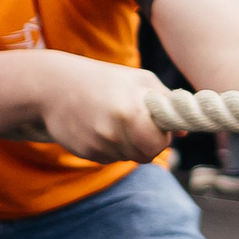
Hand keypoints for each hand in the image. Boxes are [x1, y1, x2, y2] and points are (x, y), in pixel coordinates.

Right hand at [34, 55, 172, 162]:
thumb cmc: (104, 80)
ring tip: (113, 120)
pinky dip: (109, 147)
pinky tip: (98, 126)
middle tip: (137, 124)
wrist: (54, 87)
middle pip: (145, 156)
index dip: (160, 136)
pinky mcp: (85, 152)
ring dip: (127, 145)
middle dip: (146, 144)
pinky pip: (108, 158)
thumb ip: (166, 103)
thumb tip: (184, 132)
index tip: (156, 124)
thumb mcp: (139, 81)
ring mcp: (98, 143)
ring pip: (127, 157)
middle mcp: (114, 131)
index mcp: (132, 111)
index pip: (158, 144)